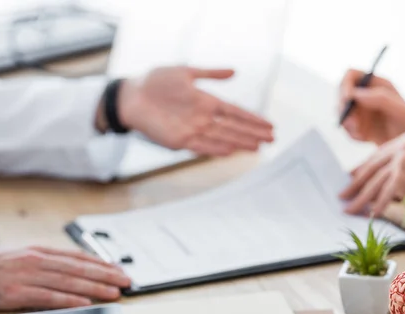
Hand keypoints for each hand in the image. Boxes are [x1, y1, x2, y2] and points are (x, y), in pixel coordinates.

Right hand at [0, 247, 130, 310]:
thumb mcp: (24, 257)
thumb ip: (49, 262)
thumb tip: (76, 270)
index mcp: (40, 251)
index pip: (78, 257)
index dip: (101, 263)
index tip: (118, 270)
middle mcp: (37, 261)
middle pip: (79, 268)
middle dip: (106, 275)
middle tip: (125, 281)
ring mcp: (27, 276)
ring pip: (69, 282)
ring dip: (95, 288)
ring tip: (114, 293)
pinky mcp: (17, 293)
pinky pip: (48, 297)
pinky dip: (69, 300)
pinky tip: (85, 303)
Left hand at [116, 66, 273, 155]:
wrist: (132, 96)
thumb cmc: (156, 81)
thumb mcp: (185, 72)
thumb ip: (210, 74)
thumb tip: (235, 72)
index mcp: (206, 101)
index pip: (236, 112)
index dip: (253, 118)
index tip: (269, 124)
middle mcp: (203, 118)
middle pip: (233, 127)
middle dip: (253, 133)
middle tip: (272, 139)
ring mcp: (192, 130)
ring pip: (223, 137)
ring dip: (241, 142)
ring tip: (259, 146)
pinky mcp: (179, 141)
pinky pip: (202, 146)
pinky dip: (217, 148)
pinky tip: (232, 150)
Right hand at [339, 69, 404, 144]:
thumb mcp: (399, 110)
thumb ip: (379, 98)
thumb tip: (355, 93)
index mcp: (376, 84)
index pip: (351, 75)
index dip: (345, 85)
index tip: (346, 100)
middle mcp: (366, 95)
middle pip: (341, 94)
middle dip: (344, 109)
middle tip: (354, 124)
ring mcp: (360, 110)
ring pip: (341, 113)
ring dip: (348, 125)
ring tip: (364, 134)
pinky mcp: (358, 125)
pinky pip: (346, 128)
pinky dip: (353, 135)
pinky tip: (367, 139)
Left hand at [340, 132, 404, 215]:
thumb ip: (388, 167)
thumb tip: (354, 174)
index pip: (377, 157)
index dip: (361, 172)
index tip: (348, 183)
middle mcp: (404, 145)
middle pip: (374, 169)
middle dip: (356, 186)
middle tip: (342, 197)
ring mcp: (404, 158)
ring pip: (376, 182)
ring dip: (360, 199)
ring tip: (350, 210)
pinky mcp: (403, 174)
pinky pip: (384, 193)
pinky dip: (377, 206)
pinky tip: (369, 215)